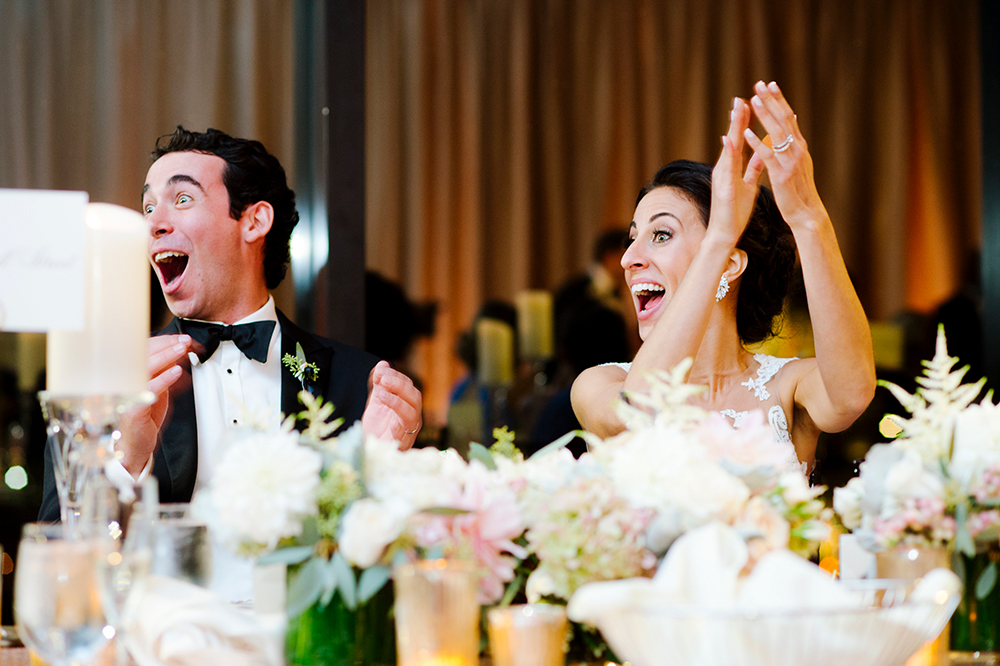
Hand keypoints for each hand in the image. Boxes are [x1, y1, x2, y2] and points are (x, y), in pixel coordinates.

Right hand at [118, 334, 197, 475]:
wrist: (136, 444)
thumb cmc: (146, 416)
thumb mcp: (160, 389)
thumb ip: (165, 372)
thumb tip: (179, 354)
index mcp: (131, 374)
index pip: (145, 350)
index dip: (165, 342)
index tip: (182, 338)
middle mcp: (126, 380)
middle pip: (144, 354)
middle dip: (168, 344)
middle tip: (186, 340)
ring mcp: (128, 392)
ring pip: (146, 367)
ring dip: (166, 355)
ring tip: (183, 349)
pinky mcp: (133, 407)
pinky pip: (149, 388)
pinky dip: (164, 378)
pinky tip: (177, 371)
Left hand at [361, 361, 422, 450]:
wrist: (370, 451)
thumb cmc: (377, 428)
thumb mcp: (377, 402)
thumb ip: (380, 384)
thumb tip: (383, 364)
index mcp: (408, 404)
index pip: (407, 386)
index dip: (396, 376)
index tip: (381, 372)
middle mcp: (412, 416)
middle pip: (414, 397)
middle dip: (399, 386)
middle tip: (383, 380)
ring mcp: (409, 431)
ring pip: (411, 414)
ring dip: (397, 402)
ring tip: (381, 396)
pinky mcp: (401, 445)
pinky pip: (405, 437)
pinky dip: (399, 429)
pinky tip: (391, 424)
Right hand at [707, 97, 765, 245]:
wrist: (725, 233)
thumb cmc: (736, 211)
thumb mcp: (749, 184)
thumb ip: (754, 166)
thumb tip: (762, 150)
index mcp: (732, 167)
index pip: (739, 139)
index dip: (745, 121)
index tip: (751, 102)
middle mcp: (724, 168)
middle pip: (732, 138)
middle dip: (737, 118)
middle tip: (742, 97)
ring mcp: (722, 176)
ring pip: (728, 148)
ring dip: (732, 128)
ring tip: (736, 109)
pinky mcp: (723, 187)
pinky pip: (727, 167)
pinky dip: (729, 152)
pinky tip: (730, 139)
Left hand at [743, 80, 827, 227]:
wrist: (805, 213)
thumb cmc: (797, 190)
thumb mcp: (797, 163)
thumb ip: (793, 144)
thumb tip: (791, 124)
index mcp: (799, 146)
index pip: (789, 118)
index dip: (779, 100)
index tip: (770, 84)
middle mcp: (797, 150)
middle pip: (784, 120)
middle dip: (771, 101)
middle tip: (760, 83)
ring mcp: (790, 162)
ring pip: (777, 133)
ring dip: (764, 115)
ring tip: (753, 100)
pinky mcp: (781, 175)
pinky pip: (768, 156)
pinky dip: (758, 143)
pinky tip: (748, 132)